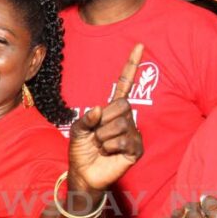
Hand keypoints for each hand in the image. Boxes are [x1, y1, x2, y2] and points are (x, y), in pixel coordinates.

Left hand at [67, 44, 144, 195]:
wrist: (84, 172)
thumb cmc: (81, 150)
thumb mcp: (77, 129)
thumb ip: (86, 118)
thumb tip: (99, 109)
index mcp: (111, 109)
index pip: (125, 84)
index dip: (131, 66)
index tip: (139, 45)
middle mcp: (125, 118)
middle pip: (121, 105)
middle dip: (103, 121)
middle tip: (97, 135)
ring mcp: (133, 132)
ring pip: (120, 124)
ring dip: (104, 136)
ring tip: (101, 146)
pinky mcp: (136, 148)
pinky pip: (124, 139)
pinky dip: (110, 146)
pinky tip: (109, 152)